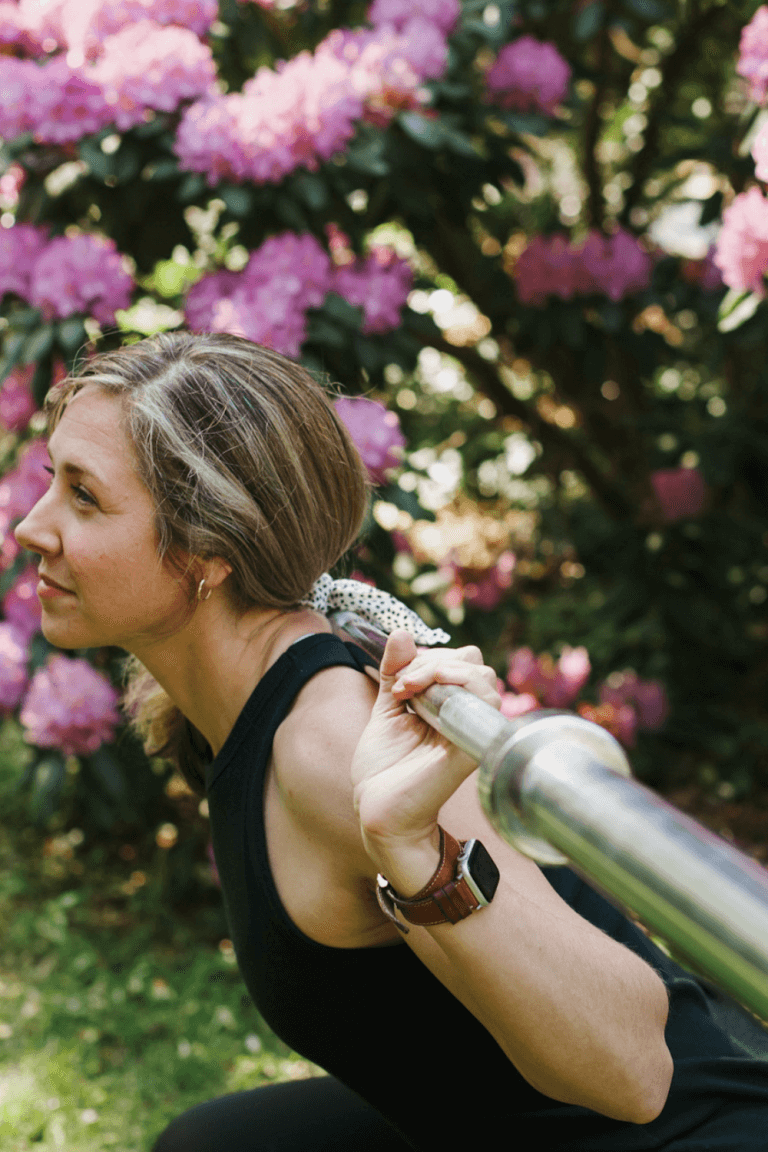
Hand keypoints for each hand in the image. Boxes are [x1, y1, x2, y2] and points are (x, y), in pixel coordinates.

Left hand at [351, 630, 499, 891]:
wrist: (376, 809)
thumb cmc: (383, 768)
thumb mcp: (386, 708)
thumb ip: (395, 672)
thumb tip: (402, 632)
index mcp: (449, 706)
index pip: (460, 660)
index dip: (429, 657)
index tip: (397, 679)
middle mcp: (465, 715)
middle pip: (474, 662)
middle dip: (433, 661)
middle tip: (402, 685)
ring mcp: (471, 729)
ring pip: (482, 675)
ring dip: (439, 670)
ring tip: (409, 690)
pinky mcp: (472, 744)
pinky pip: (486, 700)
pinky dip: (455, 685)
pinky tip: (421, 698)